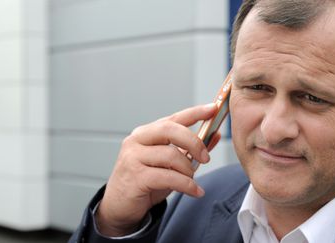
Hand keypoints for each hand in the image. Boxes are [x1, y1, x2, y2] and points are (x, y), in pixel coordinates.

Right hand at [95, 103, 220, 236]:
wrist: (120, 206)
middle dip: (194, 142)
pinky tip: (195, 191)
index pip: (174, 118)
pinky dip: (187, 185)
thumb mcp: (169, 163)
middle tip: (206, 157)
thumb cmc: (145, 181)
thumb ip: (189, 149)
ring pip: (171, 155)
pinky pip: (169, 177)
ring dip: (188, 169)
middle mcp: (137, 141)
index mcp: (146, 133)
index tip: (213, 108)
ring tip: (192, 179)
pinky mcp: (136, 177)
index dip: (195, 112)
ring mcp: (134, 158)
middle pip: (170, 130)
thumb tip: (214, 135)